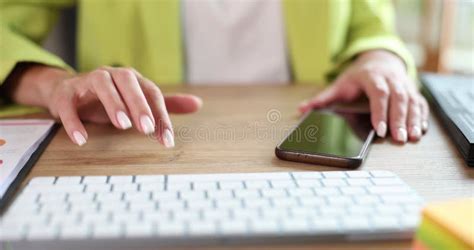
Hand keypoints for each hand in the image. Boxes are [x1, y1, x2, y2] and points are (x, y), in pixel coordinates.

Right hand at [9, 64, 201, 145]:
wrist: (66, 92)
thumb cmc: (109, 99)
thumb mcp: (138, 101)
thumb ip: (166, 104)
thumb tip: (198, 104)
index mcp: (132, 79)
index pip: (152, 93)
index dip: (161, 115)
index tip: (167, 140)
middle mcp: (111, 75)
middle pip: (128, 81)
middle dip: (139, 104)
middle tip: (147, 129)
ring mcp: (86, 81)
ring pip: (101, 84)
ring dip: (113, 103)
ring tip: (123, 126)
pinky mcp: (65, 94)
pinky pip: (68, 105)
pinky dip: (74, 121)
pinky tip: (82, 140)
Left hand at [299, 50, 428, 142]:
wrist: (379, 59)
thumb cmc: (358, 76)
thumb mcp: (339, 84)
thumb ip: (322, 99)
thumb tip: (301, 110)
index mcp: (372, 76)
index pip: (378, 93)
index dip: (380, 111)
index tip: (380, 130)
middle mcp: (391, 78)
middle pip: (398, 99)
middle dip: (399, 120)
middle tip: (398, 139)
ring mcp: (404, 84)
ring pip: (412, 101)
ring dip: (413, 120)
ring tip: (411, 138)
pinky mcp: (412, 90)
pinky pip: (420, 103)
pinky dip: (421, 117)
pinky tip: (420, 130)